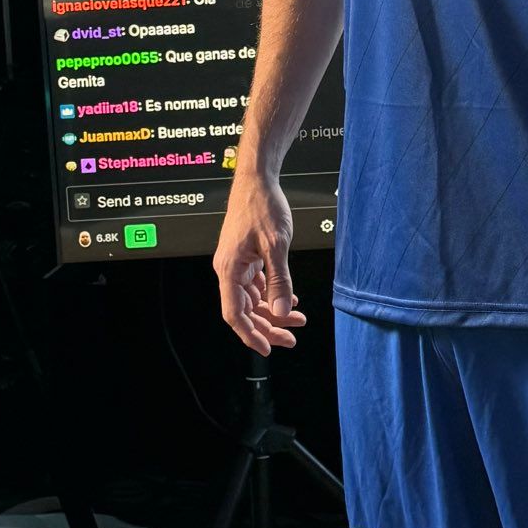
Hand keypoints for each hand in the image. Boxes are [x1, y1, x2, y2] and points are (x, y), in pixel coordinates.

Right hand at [212, 171, 306, 355]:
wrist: (257, 179)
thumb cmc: (263, 206)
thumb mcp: (276, 245)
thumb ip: (279, 281)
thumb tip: (281, 312)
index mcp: (229, 269)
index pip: (234, 314)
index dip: (251, 334)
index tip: (269, 348)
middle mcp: (228, 269)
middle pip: (245, 310)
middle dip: (269, 326)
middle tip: (293, 338)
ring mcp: (237, 263)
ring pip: (253, 298)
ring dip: (274, 310)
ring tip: (299, 319)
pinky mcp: (245, 256)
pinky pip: (257, 284)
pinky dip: (273, 294)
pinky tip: (291, 299)